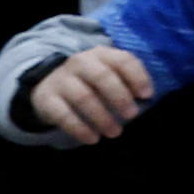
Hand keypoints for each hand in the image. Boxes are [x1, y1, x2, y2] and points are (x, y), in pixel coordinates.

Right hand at [29, 44, 154, 144]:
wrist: (48, 84)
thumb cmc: (90, 81)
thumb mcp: (108, 73)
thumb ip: (126, 80)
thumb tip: (145, 97)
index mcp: (101, 54)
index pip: (123, 60)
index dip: (137, 77)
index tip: (147, 95)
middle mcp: (80, 62)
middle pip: (102, 77)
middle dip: (120, 97)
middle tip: (132, 115)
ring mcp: (61, 79)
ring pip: (84, 97)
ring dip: (102, 117)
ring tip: (115, 132)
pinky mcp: (46, 98)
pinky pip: (63, 115)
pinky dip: (80, 128)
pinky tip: (92, 138)